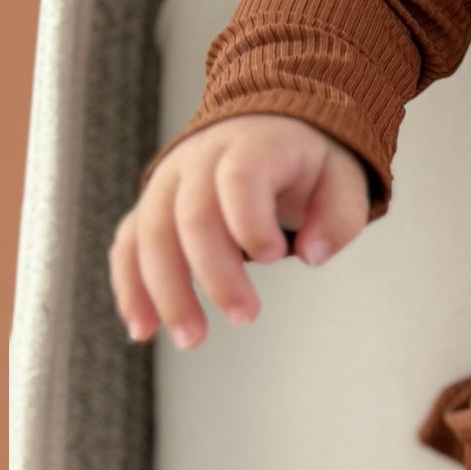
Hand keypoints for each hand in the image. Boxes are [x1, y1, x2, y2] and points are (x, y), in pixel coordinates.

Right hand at [109, 114, 370, 350]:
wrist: (266, 130)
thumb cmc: (305, 164)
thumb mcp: (342, 179)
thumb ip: (340, 216)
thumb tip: (314, 254)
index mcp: (253, 145)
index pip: (239, 178)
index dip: (250, 222)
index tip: (276, 256)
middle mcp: (200, 158)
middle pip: (191, 216)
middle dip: (215, 274)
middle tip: (246, 316)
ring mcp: (168, 181)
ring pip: (150, 234)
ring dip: (166, 292)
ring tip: (192, 338)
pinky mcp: (150, 206)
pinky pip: (128, 245)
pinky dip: (131, 288)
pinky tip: (143, 329)